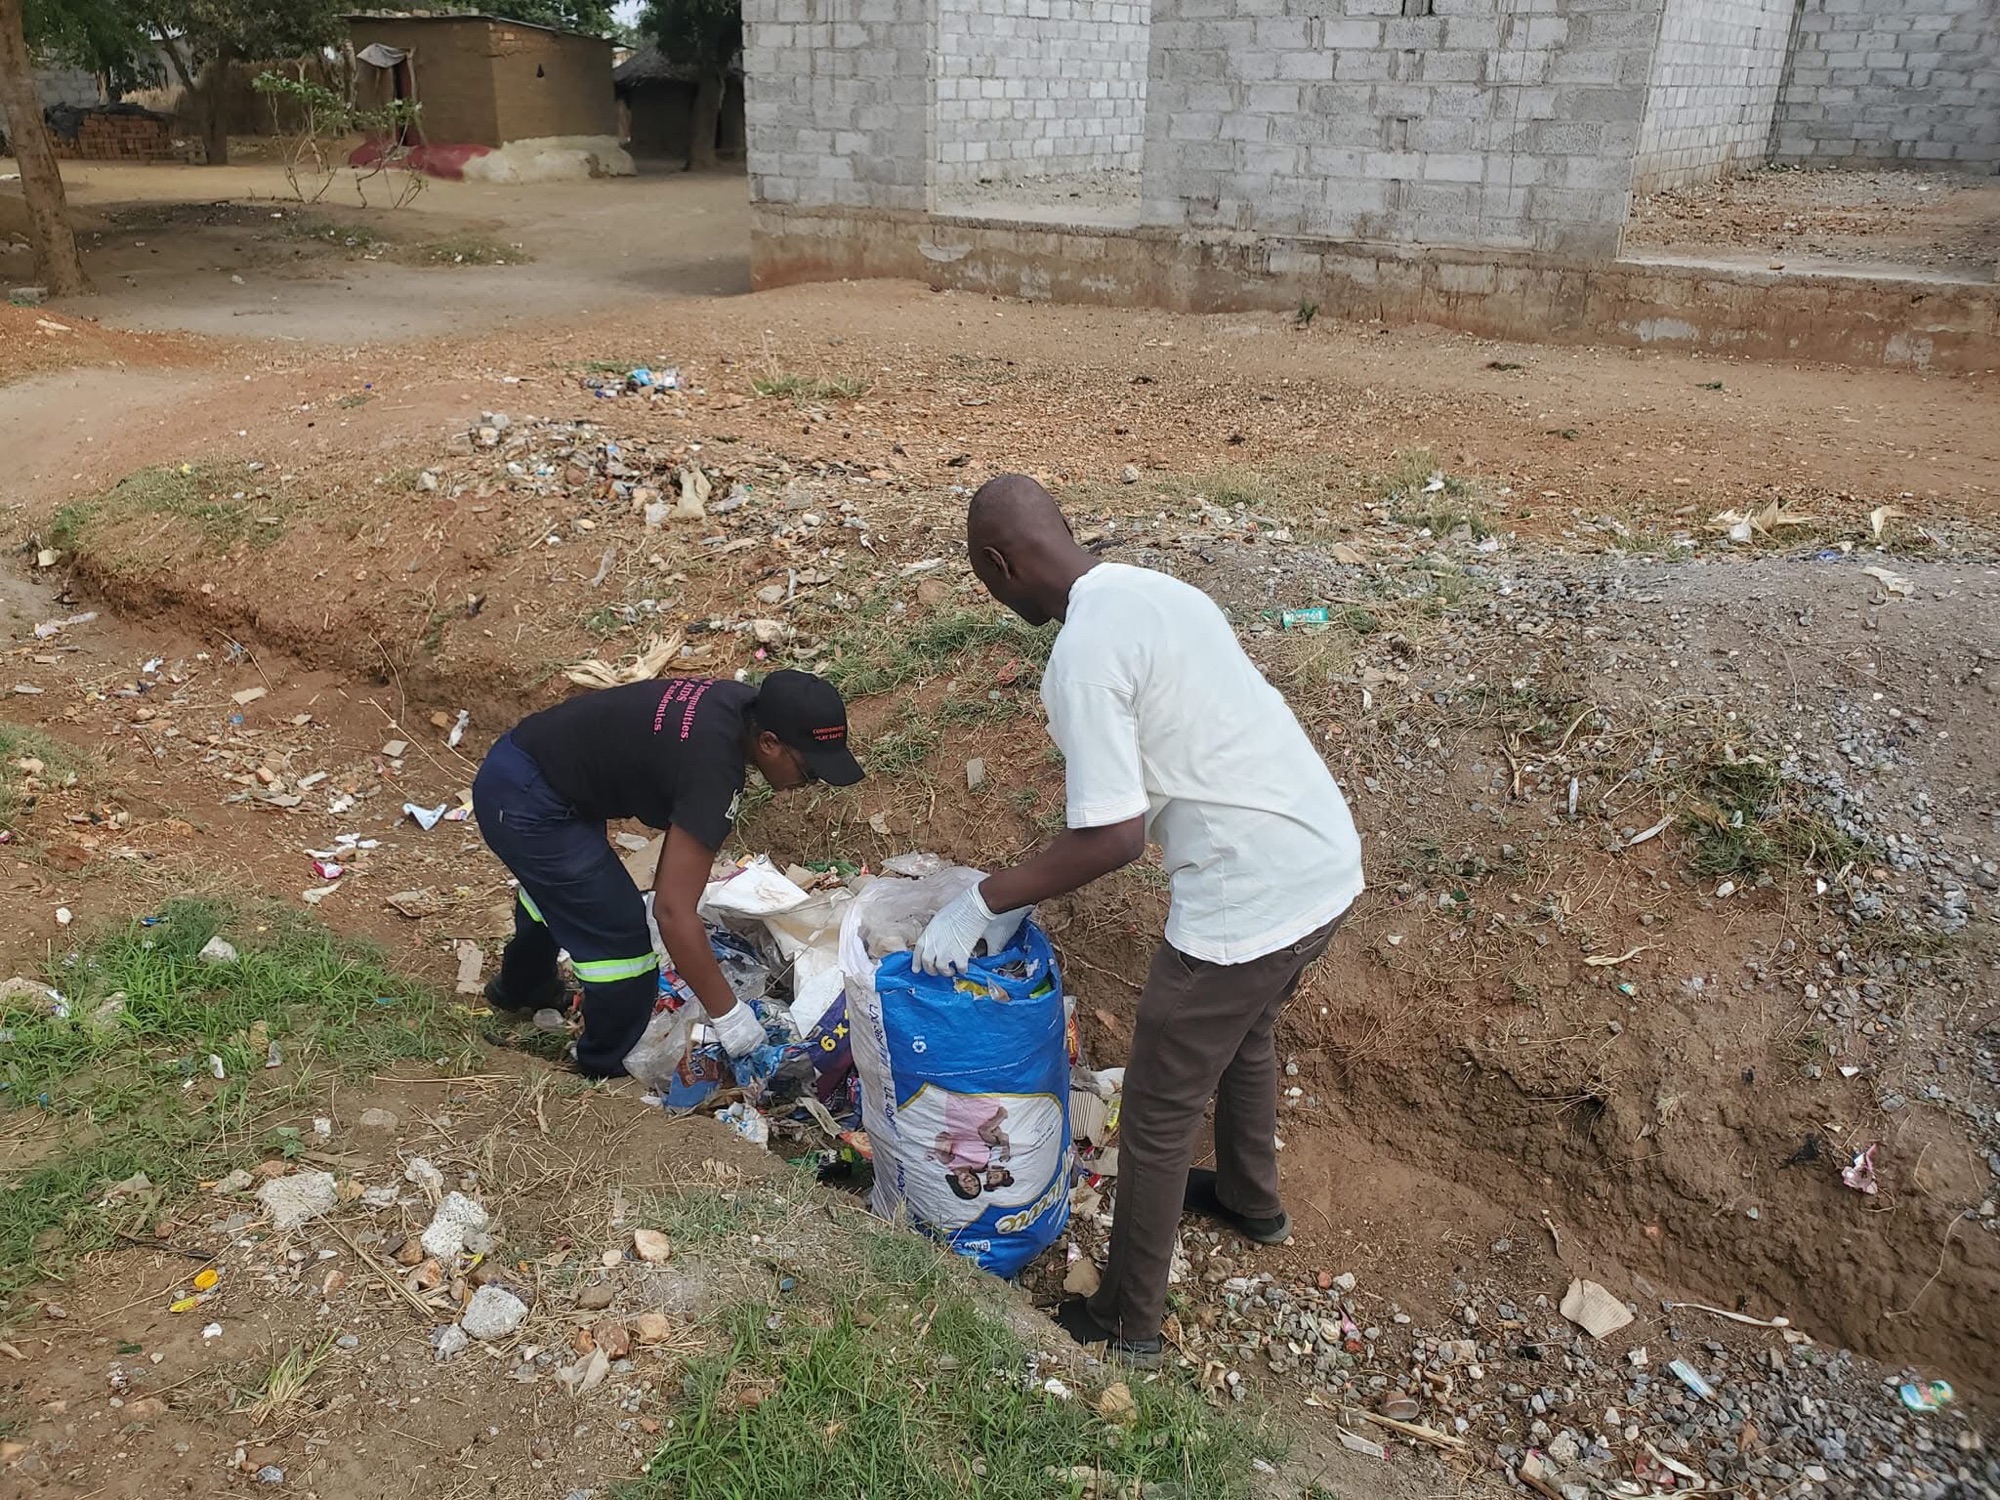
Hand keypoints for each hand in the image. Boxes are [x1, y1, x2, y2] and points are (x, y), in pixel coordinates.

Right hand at [710, 1001, 765, 1058]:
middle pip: (754, 1049)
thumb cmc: (738, 1010)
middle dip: (749, 1046)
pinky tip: (729, 1046)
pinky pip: (733, 1054)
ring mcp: (744, 1046)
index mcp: (760, 1033)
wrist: (727, 1012)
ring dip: (740, 1049)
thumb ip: (753, 1025)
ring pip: (743, 1053)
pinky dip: (731, 1051)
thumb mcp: (751, 1016)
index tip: (756, 1041)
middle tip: (743, 1042)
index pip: (764, 1041)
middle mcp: (754, 1041)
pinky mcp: (733, 1049)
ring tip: (735, 1044)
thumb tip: (751, 1026)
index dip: (759, 1041)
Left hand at [914, 885, 1029, 975]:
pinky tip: (964, 966)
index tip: (917, 970)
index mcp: (928, 934)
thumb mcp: (939, 919)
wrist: (974, 906)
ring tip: (951, 969)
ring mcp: (947, 951)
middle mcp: (934, 945)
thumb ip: (934, 933)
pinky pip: (960, 969)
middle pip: (928, 965)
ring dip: (946, 972)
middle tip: (937, 971)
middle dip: (931, 970)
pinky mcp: (961, 955)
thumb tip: (935, 942)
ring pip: (941, 970)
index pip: (917, 953)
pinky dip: (962, 970)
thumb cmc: (958, 908)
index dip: (916, 963)